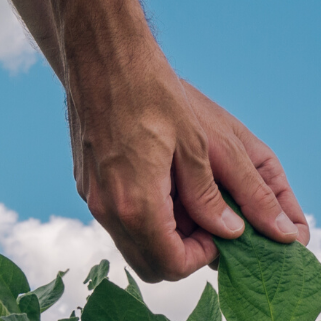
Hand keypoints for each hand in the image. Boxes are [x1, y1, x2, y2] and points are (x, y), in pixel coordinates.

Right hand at [64, 37, 305, 281]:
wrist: (101, 55)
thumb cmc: (150, 92)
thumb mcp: (195, 144)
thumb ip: (211, 196)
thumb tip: (233, 231)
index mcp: (137, 204)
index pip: (173, 264)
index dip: (204, 256)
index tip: (224, 232)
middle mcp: (108, 210)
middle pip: (151, 265)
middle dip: (185, 254)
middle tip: (210, 225)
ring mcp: (93, 198)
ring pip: (133, 245)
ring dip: (165, 237)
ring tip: (193, 202)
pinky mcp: (87, 184)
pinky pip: (118, 221)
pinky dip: (145, 219)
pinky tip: (166, 186)